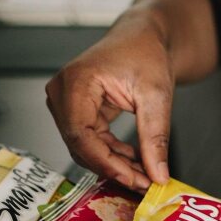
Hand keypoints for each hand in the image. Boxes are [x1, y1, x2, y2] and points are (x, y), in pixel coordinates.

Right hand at [46, 12, 173, 191]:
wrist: (145, 37)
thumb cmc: (147, 54)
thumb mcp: (157, 96)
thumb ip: (156, 138)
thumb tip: (158, 175)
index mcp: (76, 82)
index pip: (81, 135)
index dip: (107, 164)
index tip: (135, 180)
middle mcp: (62, 92)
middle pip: (81, 145)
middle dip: (114, 168)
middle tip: (145, 183)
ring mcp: (66, 102)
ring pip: (85, 147)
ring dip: (114, 164)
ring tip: (144, 174)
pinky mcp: (76, 109)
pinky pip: (90, 141)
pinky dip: (112, 154)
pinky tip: (134, 160)